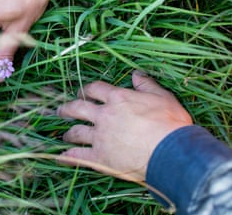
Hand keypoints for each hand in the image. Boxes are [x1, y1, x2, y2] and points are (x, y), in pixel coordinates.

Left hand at [56, 70, 192, 180]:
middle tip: (62, 111)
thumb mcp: (163, 97)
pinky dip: (67, 157)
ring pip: (76, 132)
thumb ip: (146, 85)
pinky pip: (77, 156)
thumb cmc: (170, 124)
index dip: (86, 90)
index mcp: (117, 98)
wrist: (171, 152)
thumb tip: (136, 74)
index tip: (81, 92)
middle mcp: (104, 115)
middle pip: (78, 108)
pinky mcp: (99, 156)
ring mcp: (99, 136)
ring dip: (68, 134)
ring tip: (64, 136)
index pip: (95, 89)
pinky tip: (60, 158)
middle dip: (67, 108)